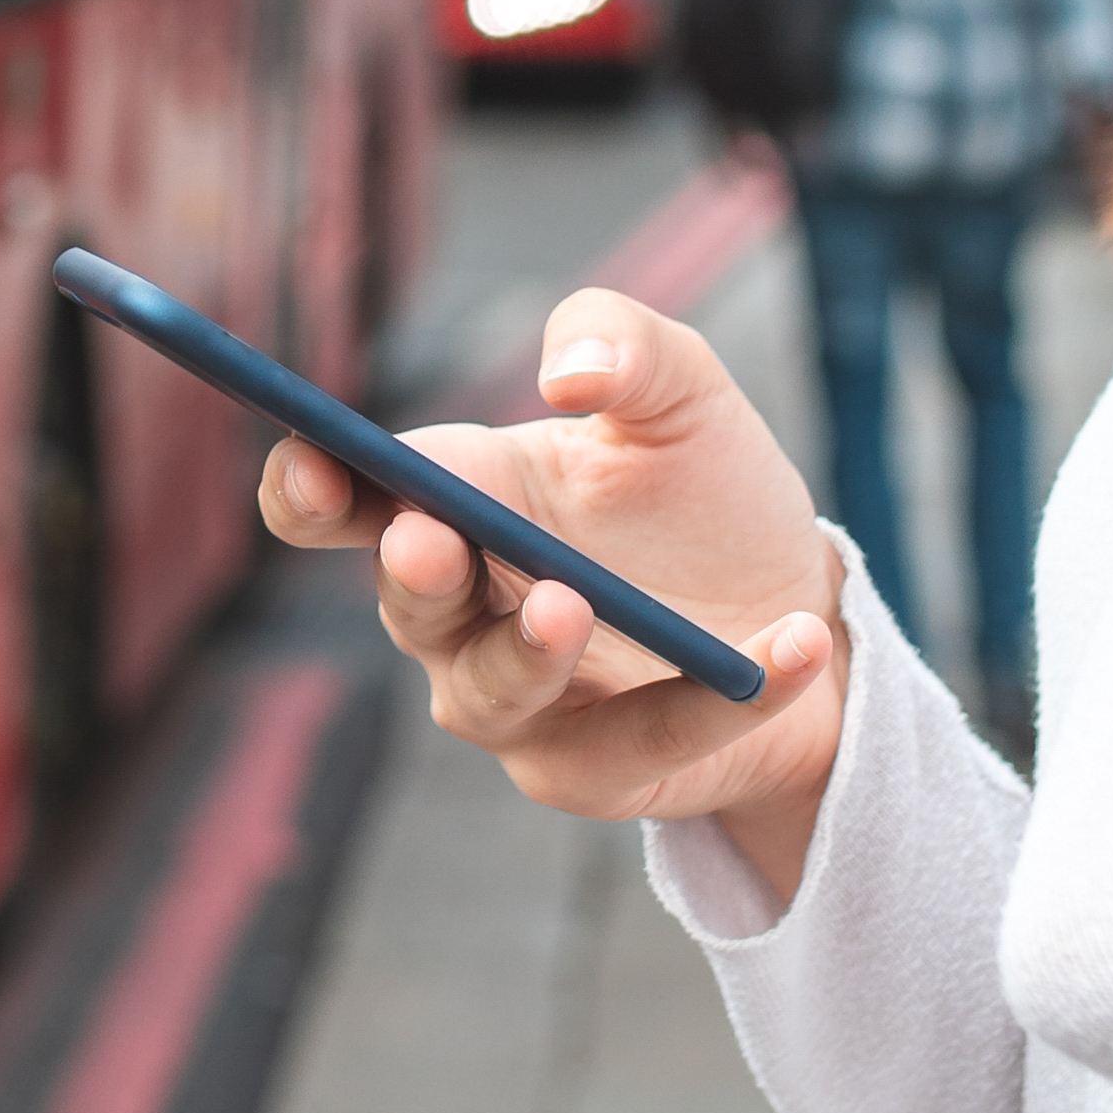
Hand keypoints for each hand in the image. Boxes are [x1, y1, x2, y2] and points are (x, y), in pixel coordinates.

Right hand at [260, 287, 854, 889]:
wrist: (806, 608)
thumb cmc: (709, 496)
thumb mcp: (684, 392)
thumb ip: (623, 342)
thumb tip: (568, 376)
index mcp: (462, 503)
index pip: (346, 501)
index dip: (307, 487)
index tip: (311, 463)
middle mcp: (466, 612)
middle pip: (408, 601)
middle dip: (413, 571)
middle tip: (431, 540)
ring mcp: (521, 701)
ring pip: (492, 691)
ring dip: (526, 651)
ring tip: (573, 603)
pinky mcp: (597, 771)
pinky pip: (643, 742)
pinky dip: (717, 700)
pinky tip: (791, 647)